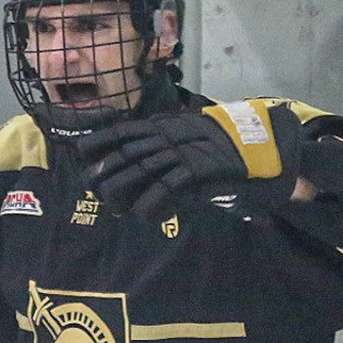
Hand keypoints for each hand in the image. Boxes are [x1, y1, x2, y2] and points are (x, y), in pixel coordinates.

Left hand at [79, 100, 304, 218]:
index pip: (124, 130)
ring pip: (141, 170)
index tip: (80, 152)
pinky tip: (146, 216)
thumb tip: (139, 152)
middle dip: (107, 175)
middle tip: (97, 193)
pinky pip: (168, 187)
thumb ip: (164, 140)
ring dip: (123, 192)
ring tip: (115, 208)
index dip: (100, 140)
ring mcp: (183, 151)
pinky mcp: (199, 168)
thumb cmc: (220, 143)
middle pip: (126, 154)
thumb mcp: (187, 134)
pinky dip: (152, 204)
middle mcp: (169, 135)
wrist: (261, 144)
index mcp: (164, 125)